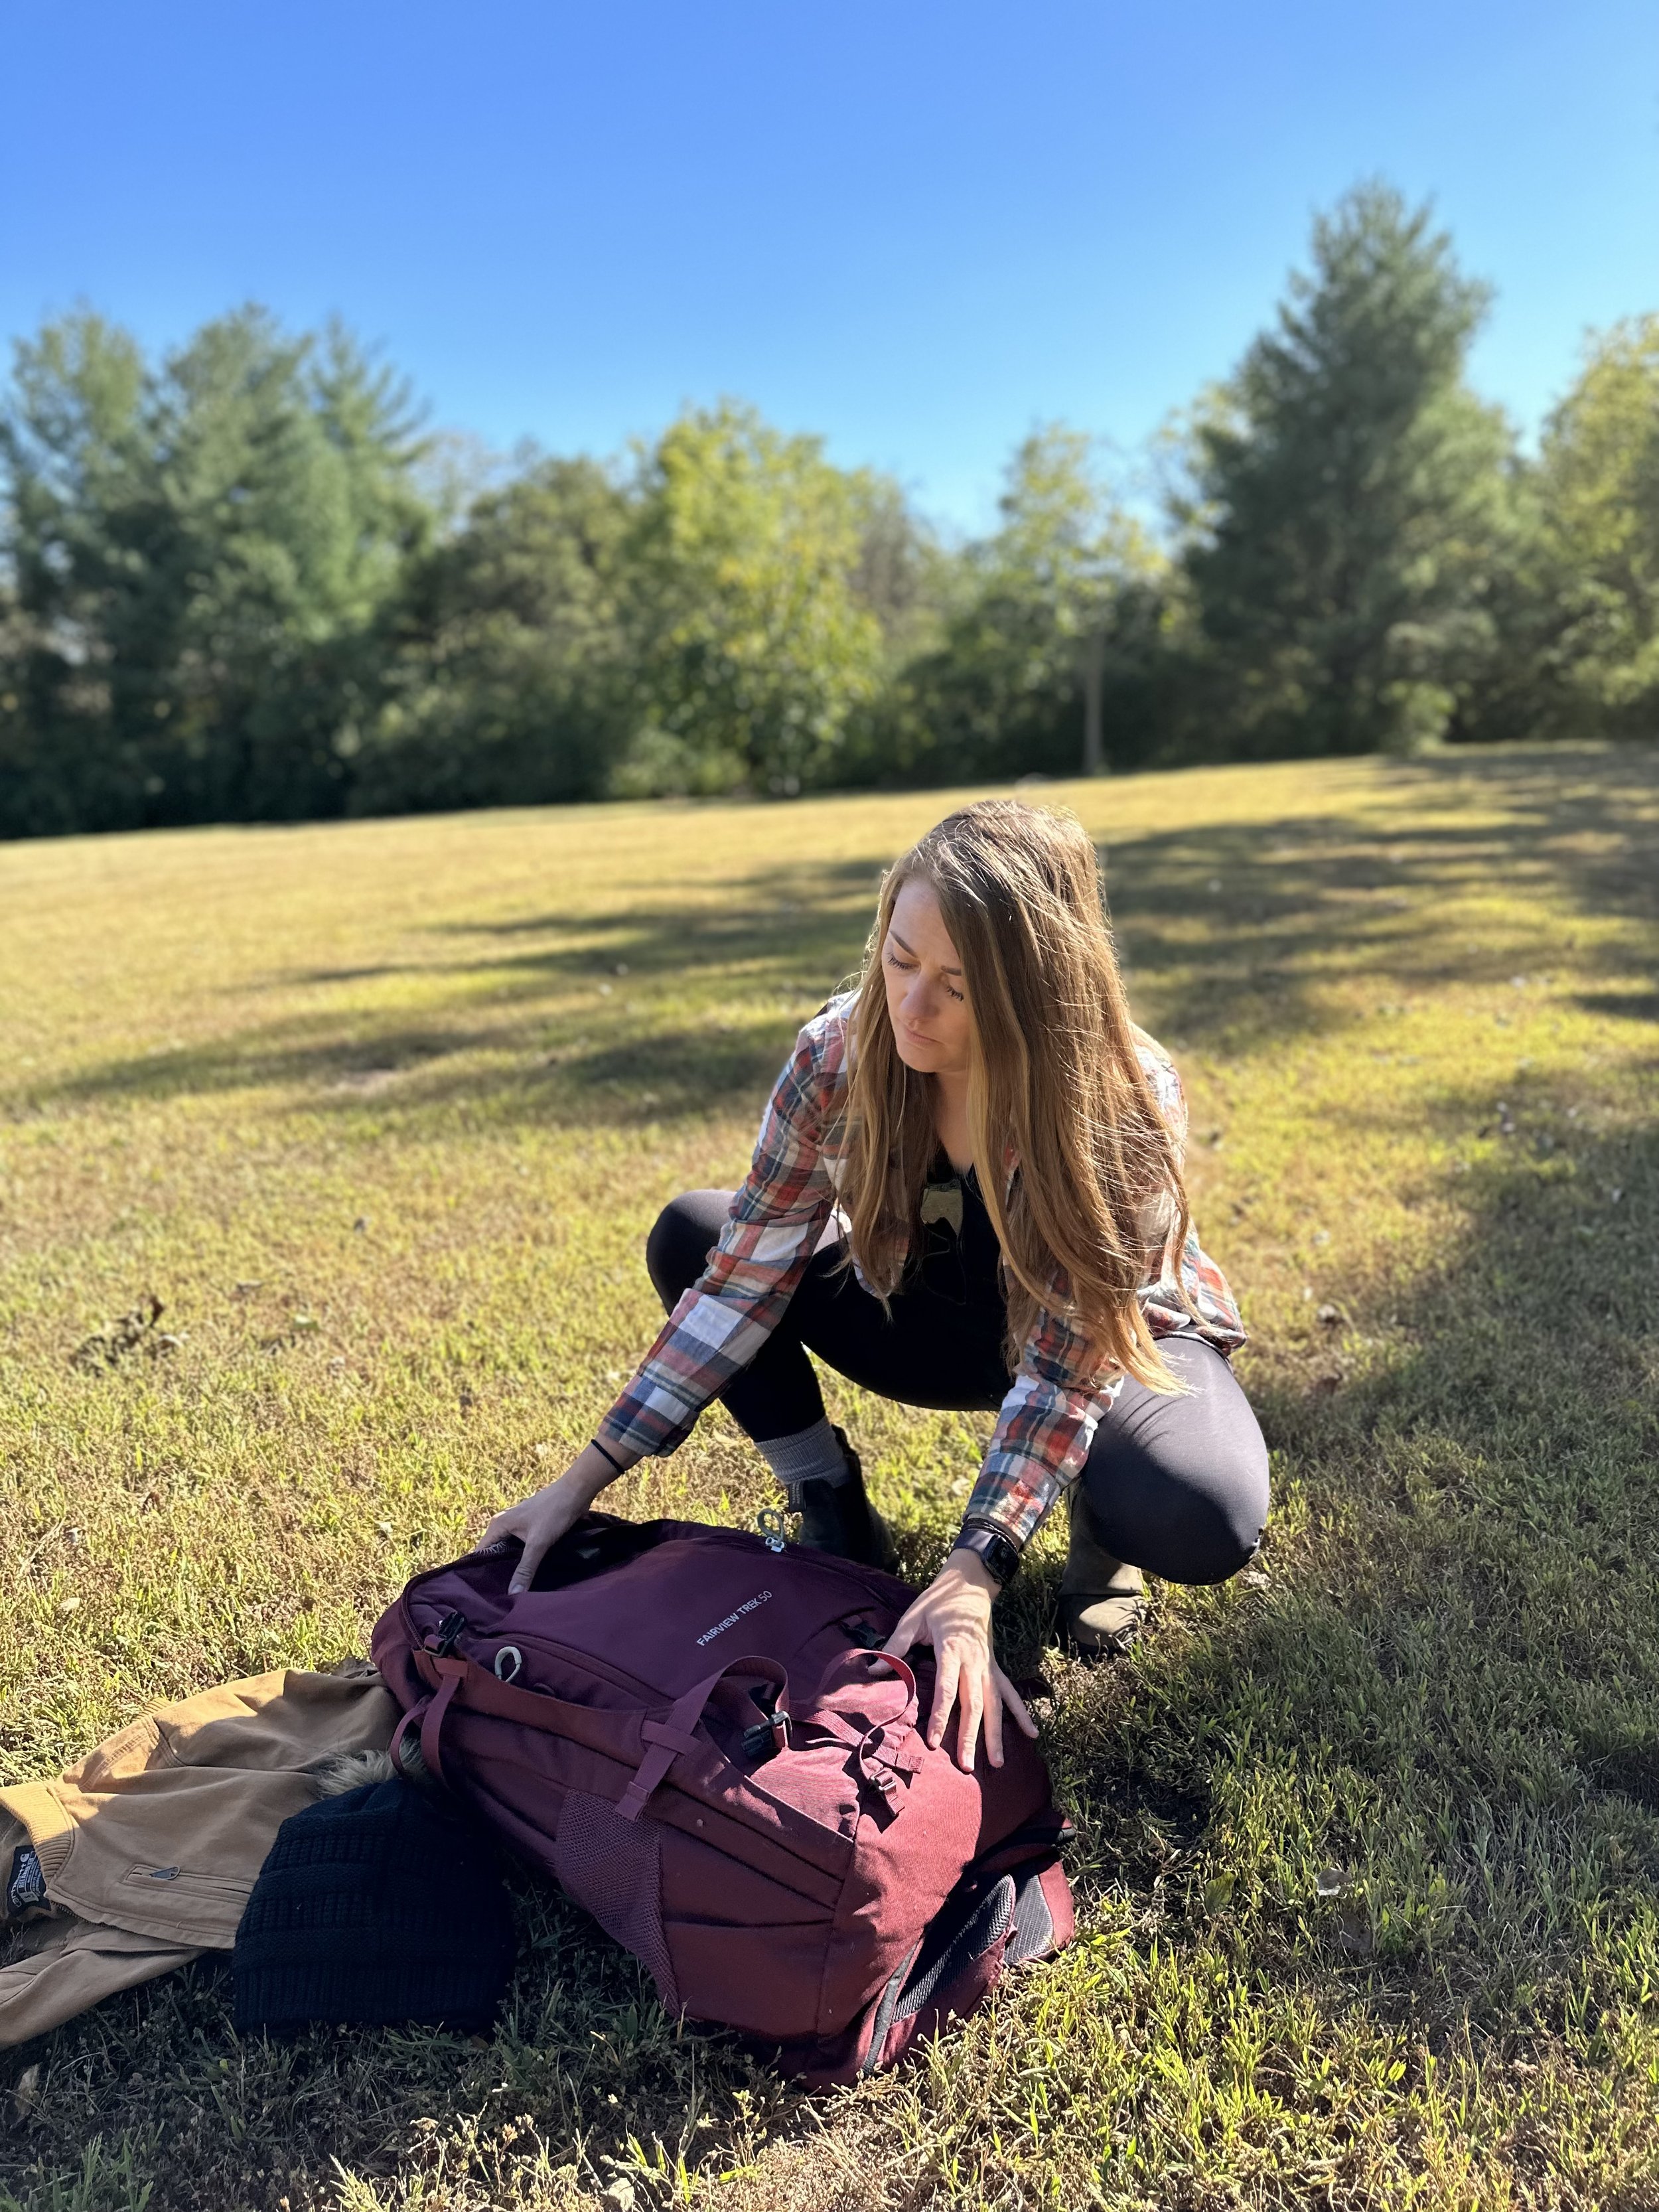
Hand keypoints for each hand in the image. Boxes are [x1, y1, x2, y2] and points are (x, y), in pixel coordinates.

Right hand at [479, 1442, 626, 1593]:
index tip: (482, 1593)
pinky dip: (522, 1559)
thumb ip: (525, 1568)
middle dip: (496, 1572)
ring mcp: (517, 1525)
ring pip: (508, 1550)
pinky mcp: (530, 1528)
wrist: (577, 1491)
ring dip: (511, 1566)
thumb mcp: (538, 1543)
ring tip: (511, 1589)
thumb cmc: (555, 1512)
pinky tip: (527, 1573)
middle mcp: (503, 1524)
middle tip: (497, 1596)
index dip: (479, 1571)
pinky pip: (520, 1547)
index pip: (480, 1552)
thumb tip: (513, 1594)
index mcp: (498, 1525)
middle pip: (493, 1553)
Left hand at [881, 1549, 1037, 1772]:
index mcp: (952, 1649)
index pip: (947, 1689)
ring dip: (996, 1734)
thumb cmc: (938, 1602)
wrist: (970, 1584)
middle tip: (967, 1766)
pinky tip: (1031, 1735)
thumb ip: (896, 1646)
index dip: (941, 1716)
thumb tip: (876, 1669)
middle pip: (974, 1703)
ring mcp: (988, 1665)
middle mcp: (974, 1661)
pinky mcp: (995, 1666)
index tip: (934, 1742)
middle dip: (970, 1736)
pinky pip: (1010, 1693)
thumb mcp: (913, 1618)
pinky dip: (1021, 1714)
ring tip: (997, 1763)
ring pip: (994, 1704)